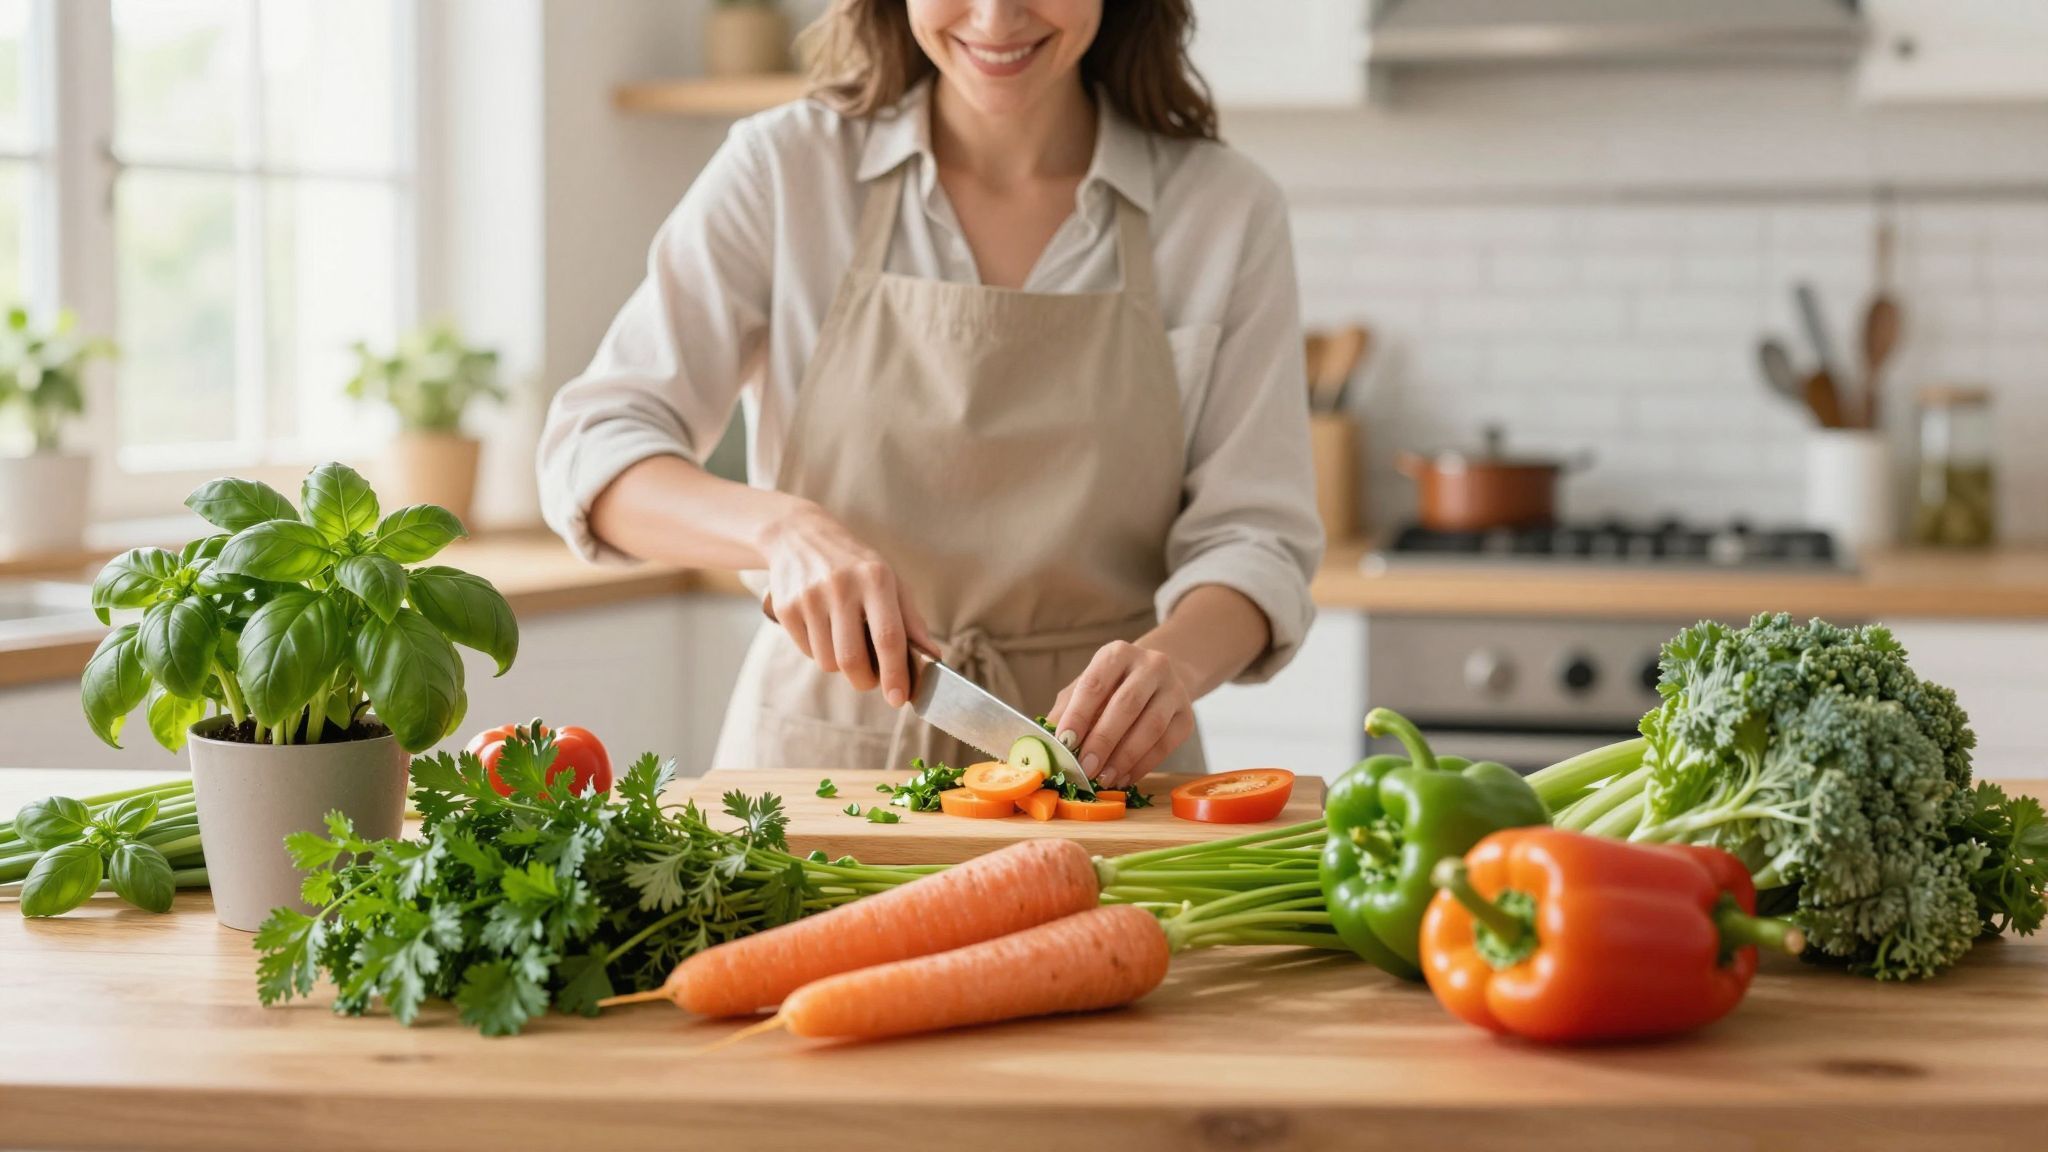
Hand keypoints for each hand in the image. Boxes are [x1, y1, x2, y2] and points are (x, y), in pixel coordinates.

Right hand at [760, 502, 935, 705]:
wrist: (799, 536)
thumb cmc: (855, 564)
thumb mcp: (891, 581)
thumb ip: (911, 621)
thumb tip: (933, 658)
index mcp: (876, 578)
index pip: (888, 638)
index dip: (895, 674)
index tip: (900, 699)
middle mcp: (841, 586)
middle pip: (852, 659)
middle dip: (865, 681)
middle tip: (871, 680)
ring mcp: (810, 597)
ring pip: (828, 662)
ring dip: (841, 665)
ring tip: (846, 642)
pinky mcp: (786, 607)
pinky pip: (807, 651)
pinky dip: (820, 651)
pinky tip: (824, 629)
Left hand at [1047, 641, 1195, 788]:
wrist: (1158, 680)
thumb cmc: (1112, 687)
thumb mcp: (1086, 687)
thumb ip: (1067, 710)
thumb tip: (1046, 743)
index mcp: (1117, 654)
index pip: (1095, 683)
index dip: (1079, 714)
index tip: (1064, 742)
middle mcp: (1151, 665)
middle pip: (1126, 705)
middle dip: (1103, 740)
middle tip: (1085, 768)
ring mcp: (1174, 690)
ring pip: (1151, 727)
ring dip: (1124, 758)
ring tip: (1103, 778)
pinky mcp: (1187, 716)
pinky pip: (1166, 745)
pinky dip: (1143, 765)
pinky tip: (1123, 777)